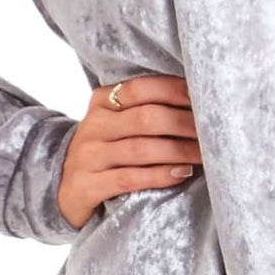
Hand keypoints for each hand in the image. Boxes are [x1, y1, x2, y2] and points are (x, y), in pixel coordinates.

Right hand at [57, 73, 202, 229]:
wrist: (62, 186)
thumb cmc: (104, 151)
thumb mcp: (115, 123)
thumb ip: (144, 109)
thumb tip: (198, 104)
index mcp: (102, 101)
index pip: (142, 88)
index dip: (176, 91)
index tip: (205, 98)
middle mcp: (94, 125)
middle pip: (147, 119)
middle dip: (185, 124)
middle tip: (212, 132)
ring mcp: (89, 156)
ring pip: (141, 150)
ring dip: (179, 151)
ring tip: (205, 155)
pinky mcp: (89, 185)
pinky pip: (131, 178)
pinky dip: (161, 175)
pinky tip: (182, 173)